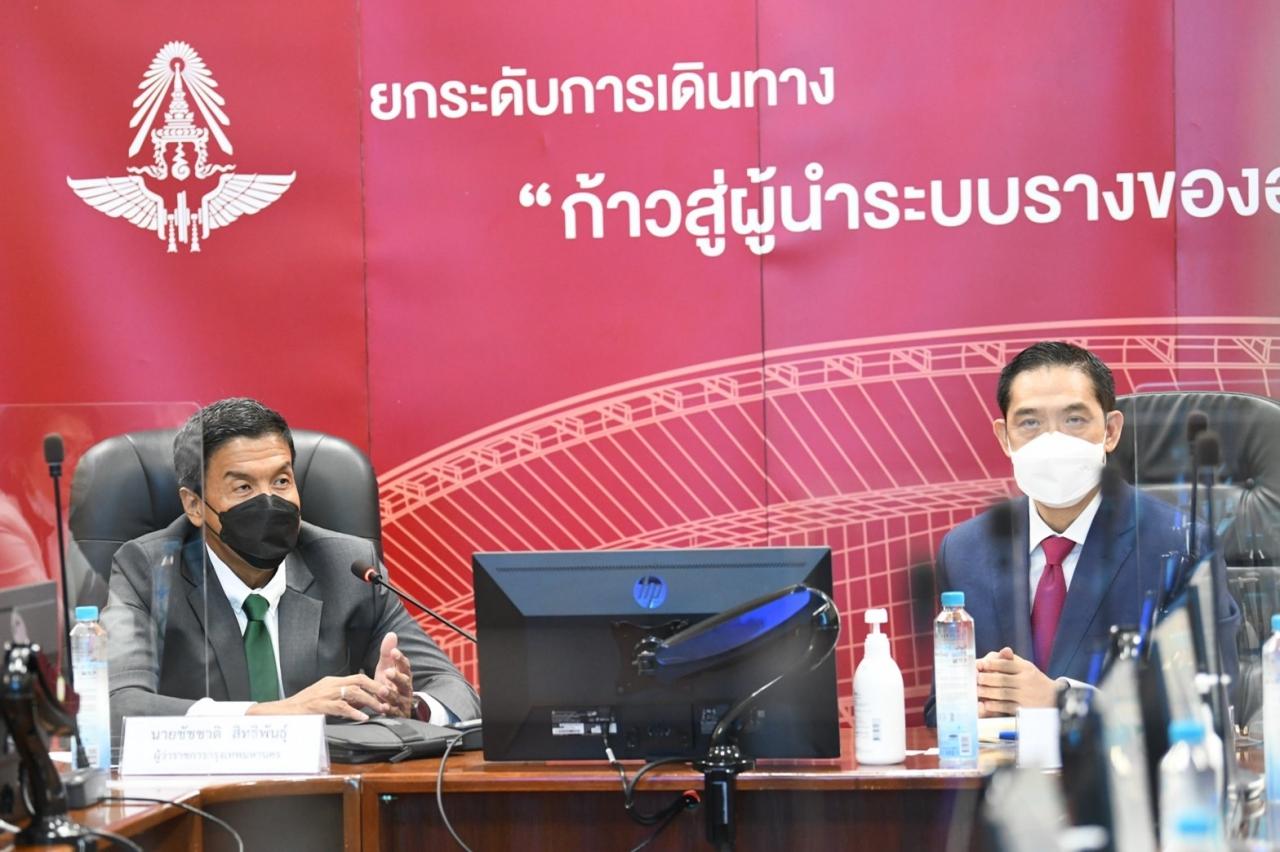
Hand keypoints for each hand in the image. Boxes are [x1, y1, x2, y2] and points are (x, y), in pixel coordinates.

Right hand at [247, 673, 391, 721]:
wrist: (283, 711)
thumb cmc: (305, 707)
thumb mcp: (325, 697)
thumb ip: (343, 698)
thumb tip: (362, 703)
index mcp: (333, 681)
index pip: (358, 677)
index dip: (374, 683)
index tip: (386, 690)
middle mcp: (331, 684)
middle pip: (359, 680)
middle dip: (376, 687)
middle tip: (389, 695)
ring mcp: (325, 694)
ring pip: (353, 692)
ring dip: (369, 700)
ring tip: (381, 708)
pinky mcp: (320, 705)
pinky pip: (340, 707)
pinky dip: (353, 711)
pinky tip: (363, 717)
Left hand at [375, 632, 415, 717]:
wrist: (394, 707)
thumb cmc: (389, 684)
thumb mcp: (386, 668)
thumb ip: (387, 653)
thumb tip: (391, 634)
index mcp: (404, 675)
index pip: (404, 666)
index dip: (400, 659)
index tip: (394, 652)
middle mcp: (405, 688)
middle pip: (404, 682)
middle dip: (396, 677)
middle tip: (388, 672)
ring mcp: (402, 702)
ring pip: (398, 697)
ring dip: (390, 694)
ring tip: (382, 690)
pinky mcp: (398, 713)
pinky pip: (394, 712)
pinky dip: (389, 710)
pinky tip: (383, 707)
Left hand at [975, 647, 1059, 716]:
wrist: (1057, 700)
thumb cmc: (1035, 681)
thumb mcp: (1027, 668)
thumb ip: (1011, 661)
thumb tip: (994, 654)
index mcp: (1026, 668)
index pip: (1006, 664)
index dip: (991, 664)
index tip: (980, 664)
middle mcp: (1027, 681)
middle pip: (1002, 679)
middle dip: (987, 678)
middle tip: (976, 678)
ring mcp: (1026, 695)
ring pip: (1003, 693)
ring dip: (988, 692)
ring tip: (977, 690)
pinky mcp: (1025, 709)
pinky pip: (1007, 706)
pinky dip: (995, 705)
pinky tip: (986, 704)